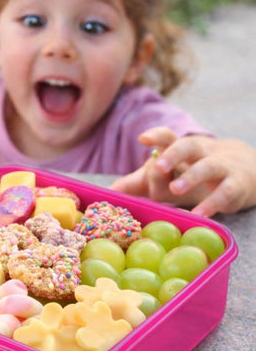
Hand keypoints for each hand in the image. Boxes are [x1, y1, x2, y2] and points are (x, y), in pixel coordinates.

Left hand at [111, 126, 255, 216]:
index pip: (168, 137)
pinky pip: (224, 193)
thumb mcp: (165, 177)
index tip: (143, 138)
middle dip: (171, 154)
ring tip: (175, 189)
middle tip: (157, 166)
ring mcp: (219, 168)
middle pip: (186, 147)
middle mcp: (199, 154)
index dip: (157, 136)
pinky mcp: (234, 186)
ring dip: (191, 177)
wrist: (240, 173)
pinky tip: (198, 214)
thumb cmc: (190, 174)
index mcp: (179, 150)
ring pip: (207, 167)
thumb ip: (138, 183)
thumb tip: (109, 192)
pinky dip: (211, 204)